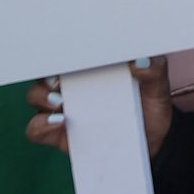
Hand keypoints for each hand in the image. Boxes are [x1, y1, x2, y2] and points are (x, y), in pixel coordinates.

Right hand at [26, 57, 171, 158]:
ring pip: (36, 97)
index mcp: (95, 67)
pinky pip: (35, 129)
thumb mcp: (157, 85)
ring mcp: (64, 110)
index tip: (71, 50)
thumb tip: (140, 60)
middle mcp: (75, 85)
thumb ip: (153, 69)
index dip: (65, 48)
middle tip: (61, 80)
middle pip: (46, 71)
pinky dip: (40, 125)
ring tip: (61, 102)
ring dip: (41, 96)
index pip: (71, 52)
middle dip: (48, 72)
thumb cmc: (150, 107)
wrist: (150, 144)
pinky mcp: (58, 135)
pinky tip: (59, 122)